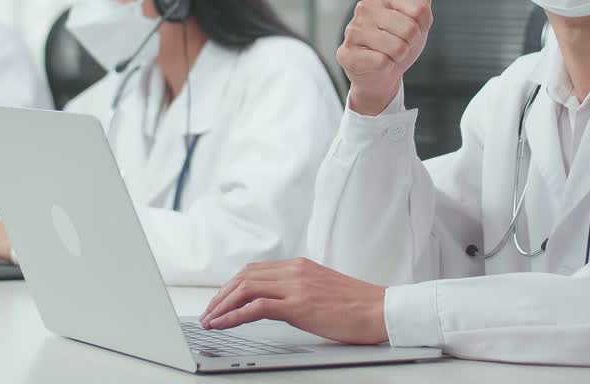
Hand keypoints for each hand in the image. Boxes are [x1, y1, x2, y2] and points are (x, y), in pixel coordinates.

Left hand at [199, 258, 387, 344]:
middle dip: (220, 295)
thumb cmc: (357, 306)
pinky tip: (224, 324)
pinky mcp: (299, 305)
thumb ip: (298, 291)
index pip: (254, 270)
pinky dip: (234, 315)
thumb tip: (277, 303)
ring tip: (210, 320)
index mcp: (300, 266)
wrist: (381, 310)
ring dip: (222, 305)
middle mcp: (295, 271)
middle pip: (244, 277)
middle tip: (208, 312)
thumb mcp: (322, 290)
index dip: (231, 286)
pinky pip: (257, 307)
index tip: (220, 301)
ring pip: (246, 288)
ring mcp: (296, 286)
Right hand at [337, 0, 432, 115]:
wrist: (384, 72)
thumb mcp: (417, 2)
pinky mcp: (345, 53)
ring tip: (389, 53)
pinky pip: (382, 61)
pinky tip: (377, 63)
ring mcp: (351, 30)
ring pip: (397, 46)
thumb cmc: (401, 37)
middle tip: (400, 43)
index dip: (423, 24)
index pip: (421, 9)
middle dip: (411, 42)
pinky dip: (386, 68)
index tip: (412, 25)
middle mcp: (363, 7)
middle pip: (409, 28)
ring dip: (399, 56)